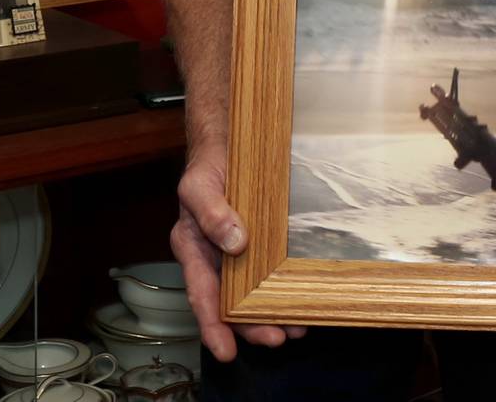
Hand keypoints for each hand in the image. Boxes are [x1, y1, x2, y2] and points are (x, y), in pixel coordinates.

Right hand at [171, 141, 304, 362]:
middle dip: (252, 327)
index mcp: (193, 248)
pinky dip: (284, 287)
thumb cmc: (207, 166)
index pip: (200, 294)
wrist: (229, 144)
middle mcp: (216, 258)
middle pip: (231, 304)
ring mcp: (240, 254)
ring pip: (254, 293)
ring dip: (273, 312)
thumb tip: (234, 242)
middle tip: (278, 337)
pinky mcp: (263, 245)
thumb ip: (210, 212)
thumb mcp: (198, 185)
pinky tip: (302, 296)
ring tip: (297, 325)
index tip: (226, 351)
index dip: (212, 326)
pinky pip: (272, 271)